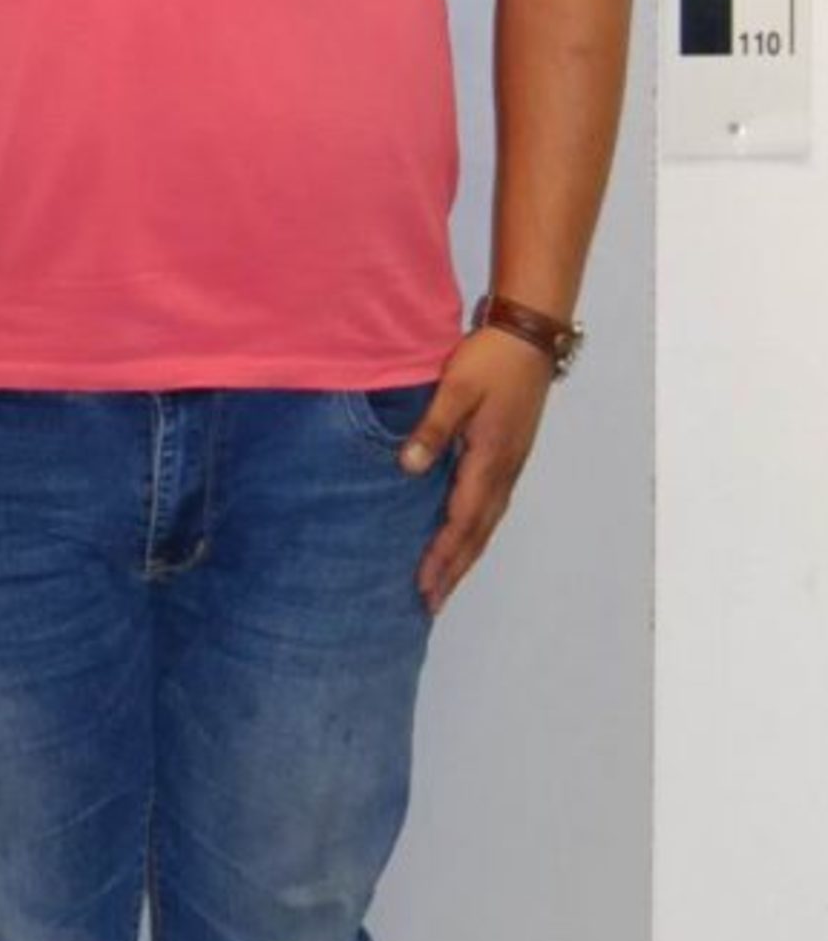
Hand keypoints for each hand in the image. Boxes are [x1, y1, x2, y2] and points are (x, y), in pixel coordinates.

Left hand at [400, 328, 553, 611]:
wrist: (531, 336)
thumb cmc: (492, 358)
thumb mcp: (456, 387)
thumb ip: (432, 428)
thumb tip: (408, 468)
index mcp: (489, 459)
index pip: (461, 521)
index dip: (441, 556)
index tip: (422, 587)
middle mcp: (503, 471)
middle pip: (477, 534)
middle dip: (453, 571)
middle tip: (430, 604)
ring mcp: (510, 465)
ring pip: (486, 524)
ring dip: (465, 557)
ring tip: (444, 585)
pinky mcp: (509, 456)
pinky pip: (490, 507)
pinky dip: (474, 533)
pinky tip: (463, 540)